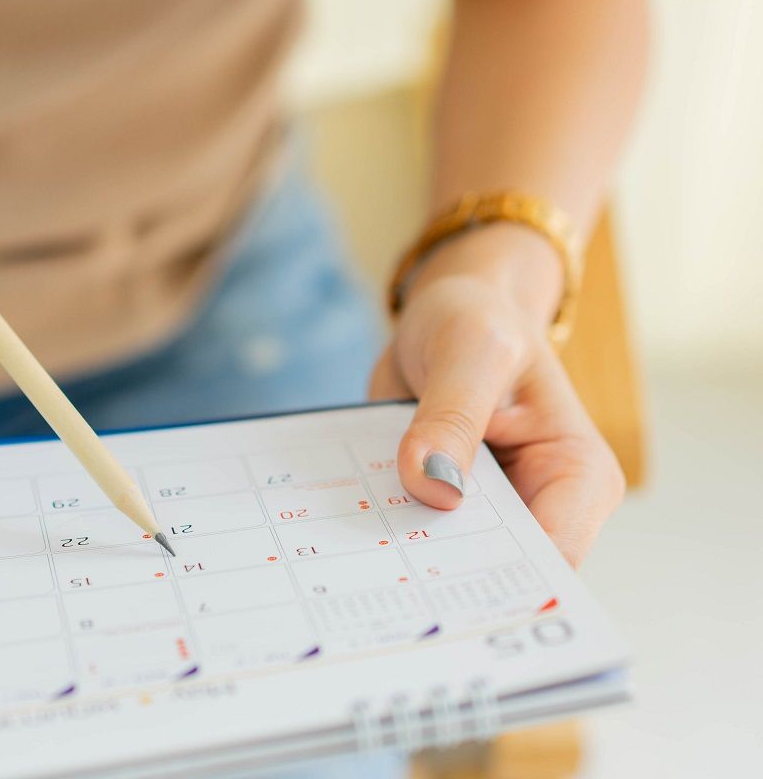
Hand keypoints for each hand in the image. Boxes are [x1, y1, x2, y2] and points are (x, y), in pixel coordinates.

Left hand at [368, 228, 624, 565]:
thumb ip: (452, 417)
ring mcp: (488, 513)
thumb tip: (431, 486)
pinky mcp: (441, 508)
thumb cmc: (478, 321)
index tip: (439, 600)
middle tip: (377, 592)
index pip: (550, 556)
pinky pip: (411, 537)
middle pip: (497, 574)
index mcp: (578, 476)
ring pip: (448, 565)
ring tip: (348, 572)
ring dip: (403, 565)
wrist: (448, 314)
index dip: (502, 587)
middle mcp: (541, 506)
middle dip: (445, 584)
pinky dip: (379, 535)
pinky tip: (336, 541)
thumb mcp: (469, 351)